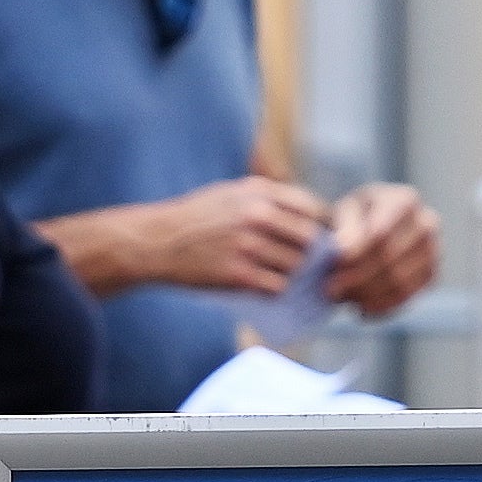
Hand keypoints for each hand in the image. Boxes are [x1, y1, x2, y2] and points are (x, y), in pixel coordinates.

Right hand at [157, 176, 328, 293]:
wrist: (157, 241)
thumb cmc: (197, 217)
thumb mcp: (232, 193)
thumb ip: (268, 199)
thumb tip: (310, 218)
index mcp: (258, 192)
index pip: (312, 208)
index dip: (323, 225)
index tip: (322, 236)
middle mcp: (256, 216)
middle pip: (308, 240)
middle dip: (308, 252)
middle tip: (300, 260)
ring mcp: (248, 246)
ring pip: (295, 266)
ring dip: (289, 273)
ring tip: (273, 271)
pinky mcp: (238, 275)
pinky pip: (276, 287)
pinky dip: (273, 289)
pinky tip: (262, 285)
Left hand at [321, 184, 441, 314]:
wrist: (376, 230)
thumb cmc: (357, 218)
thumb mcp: (345, 213)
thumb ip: (345, 228)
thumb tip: (344, 251)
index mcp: (404, 200)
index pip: (381, 233)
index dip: (357, 254)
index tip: (334, 268)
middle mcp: (427, 223)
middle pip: (390, 259)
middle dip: (357, 278)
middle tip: (330, 290)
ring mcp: (434, 251)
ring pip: (399, 282)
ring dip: (366, 295)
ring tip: (341, 297)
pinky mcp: (432, 275)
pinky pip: (407, 297)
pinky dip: (381, 307)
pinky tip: (361, 308)